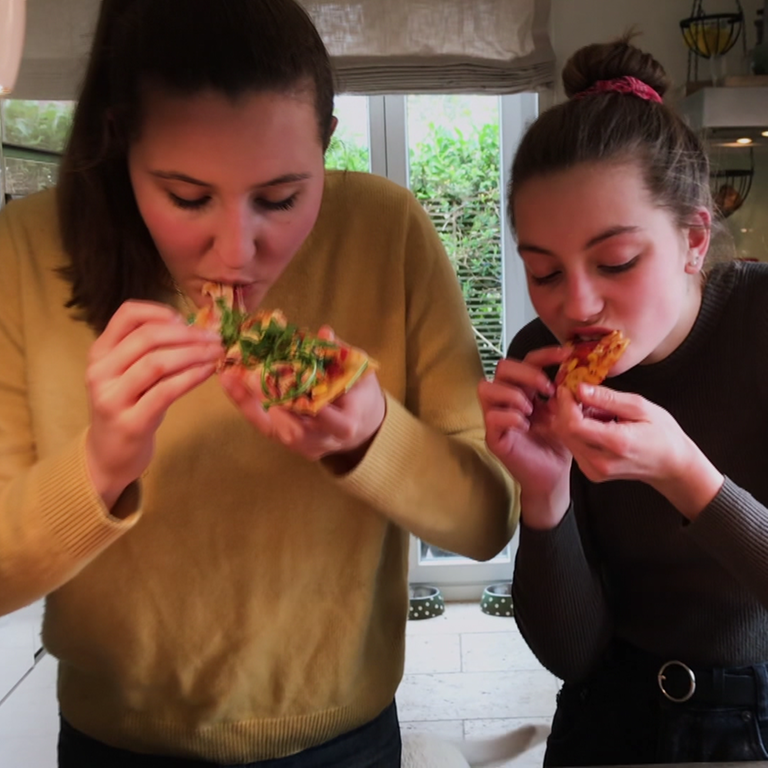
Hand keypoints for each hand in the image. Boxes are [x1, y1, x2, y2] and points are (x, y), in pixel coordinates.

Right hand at [85, 301, 222, 508]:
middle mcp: (100, 371)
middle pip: (147, 337)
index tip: (187, 321)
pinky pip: (166, 391)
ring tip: (218, 353)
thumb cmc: (129, 407)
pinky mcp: (131, 422)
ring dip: (194, 354)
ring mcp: (112, 398)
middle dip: (188, 334)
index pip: (127, 315)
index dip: (161, 312)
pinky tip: (209, 372)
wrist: (109, 455)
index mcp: (100, 352)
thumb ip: (150, 351)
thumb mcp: (130, 374)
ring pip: (157, 362)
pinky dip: (191, 377)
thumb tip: (195, 329)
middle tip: (215, 338)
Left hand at [219, 327, 385, 465]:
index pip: (323, 415)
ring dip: (248, 400)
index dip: (302, 397)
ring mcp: (302, 445)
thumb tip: (323, 333)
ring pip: (271, 427)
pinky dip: (246, 404)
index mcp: (344, 424)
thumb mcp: (360, 373)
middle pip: (290, 425)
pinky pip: (264, 426)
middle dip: (266, 398)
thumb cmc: (362, 397)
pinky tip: (231, 384)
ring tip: (230, 375)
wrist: (362, 428)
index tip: (284, 377)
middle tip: (245, 372)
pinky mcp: (288, 444)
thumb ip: (342, 355)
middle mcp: (320, 440)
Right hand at [478, 346, 572, 528]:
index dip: (545, 353)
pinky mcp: (493, 437)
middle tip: (547, 389)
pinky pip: (491, 417)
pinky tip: (526, 426)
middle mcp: (507, 399)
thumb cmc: (558, 444)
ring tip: (531, 410)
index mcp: (525, 389)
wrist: (554, 476)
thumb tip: (575, 372)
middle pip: (502, 367)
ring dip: (513, 395)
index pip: (527, 360)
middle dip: (526, 373)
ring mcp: (496, 417)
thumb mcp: (566, 413)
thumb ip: (566, 393)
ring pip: (487, 388)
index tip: (567, 355)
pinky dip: (510, 417)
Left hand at [553, 384, 723, 518]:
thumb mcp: (639, 407)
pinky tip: (594, 422)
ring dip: (570, 419)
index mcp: (616, 443)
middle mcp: (601, 461)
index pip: (574, 424)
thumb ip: (607, 398)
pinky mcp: (591, 472)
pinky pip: (574, 446)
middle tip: (575, 392)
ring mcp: (594, 470)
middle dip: (565, 408)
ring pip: (566, 439)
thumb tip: (580, 388)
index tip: (568, 387)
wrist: (671, 465)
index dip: (566, 403)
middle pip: (565, 431)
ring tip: (591, 407)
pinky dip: (577, 431)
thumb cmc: (661, 433)